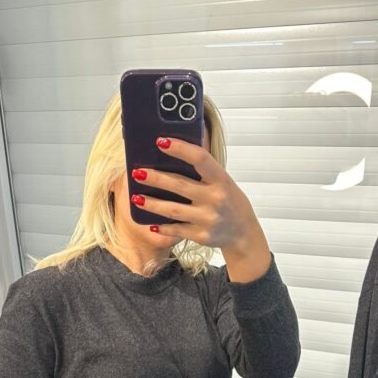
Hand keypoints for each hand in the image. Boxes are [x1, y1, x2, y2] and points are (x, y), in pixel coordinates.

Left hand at [131, 136, 264, 252]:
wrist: (243, 233)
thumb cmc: (228, 200)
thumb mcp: (222, 182)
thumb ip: (203, 171)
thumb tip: (171, 153)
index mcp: (221, 180)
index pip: (200, 158)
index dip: (180, 148)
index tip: (160, 141)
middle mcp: (216, 198)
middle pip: (179, 185)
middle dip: (155, 178)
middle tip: (137, 173)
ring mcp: (208, 219)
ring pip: (172, 210)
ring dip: (151, 204)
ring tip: (135, 198)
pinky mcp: (202, 236)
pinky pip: (176, 229)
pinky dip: (162, 226)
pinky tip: (150, 222)